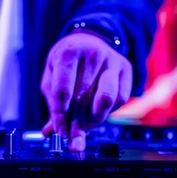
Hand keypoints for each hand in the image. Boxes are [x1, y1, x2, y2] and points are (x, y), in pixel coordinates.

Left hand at [41, 32, 132, 150]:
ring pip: (105, 99)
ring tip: (84, 124)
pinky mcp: (126, 68)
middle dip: (76, 122)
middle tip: (71, 137)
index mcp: (69, 51)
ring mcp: (112, 59)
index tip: (59, 132)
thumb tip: (50, 131)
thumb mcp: (52, 76)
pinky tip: (97, 110)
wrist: (88, 41)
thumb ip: (53, 102)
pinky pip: (120, 99)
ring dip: (94, 118)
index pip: (62, 90)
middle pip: (83, 97)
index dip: (60, 114)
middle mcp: (93, 52)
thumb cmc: (66, 62)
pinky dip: (108, 111)